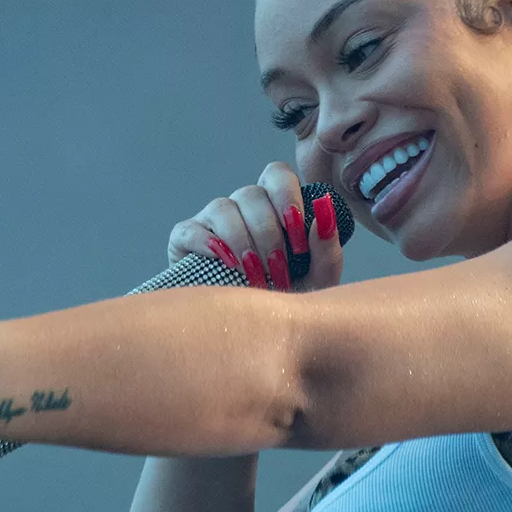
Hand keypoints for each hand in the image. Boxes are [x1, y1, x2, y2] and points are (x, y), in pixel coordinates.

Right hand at [165, 163, 343, 293]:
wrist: (250, 336)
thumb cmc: (285, 305)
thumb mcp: (317, 281)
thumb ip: (326, 246)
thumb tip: (324, 206)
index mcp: (274, 206)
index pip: (277, 175)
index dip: (288, 199)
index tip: (299, 242)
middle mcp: (242, 207)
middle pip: (251, 193)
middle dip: (269, 234)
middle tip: (279, 270)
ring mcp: (211, 221)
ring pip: (223, 208)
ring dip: (242, 242)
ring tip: (254, 275)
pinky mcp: (184, 240)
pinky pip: (190, 229)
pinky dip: (208, 246)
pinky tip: (227, 267)